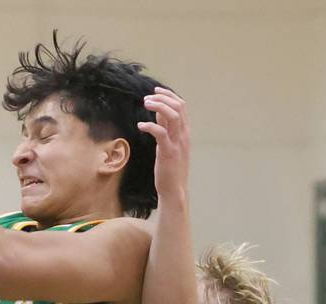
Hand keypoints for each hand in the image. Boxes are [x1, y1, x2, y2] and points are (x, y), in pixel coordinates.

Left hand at [137, 87, 189, 201]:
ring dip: (158, 106)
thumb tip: (159, 114)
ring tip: (145, 104)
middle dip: (163, 98)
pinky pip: (161, 133)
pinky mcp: (169, 152)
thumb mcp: (169, 144)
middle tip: (147, 98)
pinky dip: (150, 126)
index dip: (168, 95)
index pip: (181, 106)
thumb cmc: (170, 168)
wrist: (174, 189)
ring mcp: (178, 143)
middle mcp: (184, 135)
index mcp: (185, 132)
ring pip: (173, 116)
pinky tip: (140, 126)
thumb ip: (166, 129)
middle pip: (178, 106)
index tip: (155, 91)